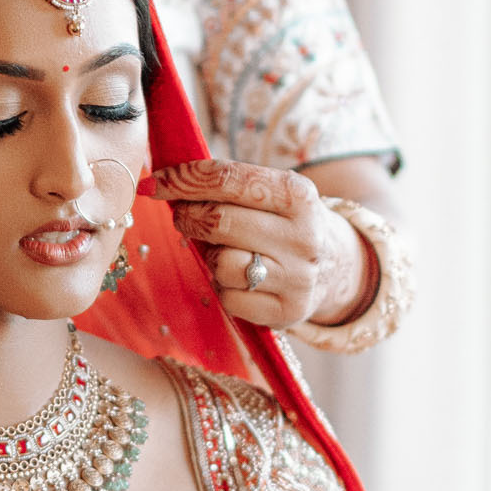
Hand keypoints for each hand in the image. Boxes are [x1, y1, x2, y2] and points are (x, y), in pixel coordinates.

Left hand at [152, 163, 374, 330]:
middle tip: (183, 217)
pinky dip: (224, 288)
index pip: (226, 179)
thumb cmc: (283, 223)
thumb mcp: (272, 193)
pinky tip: (240, 280)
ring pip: (222, 264)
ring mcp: (298, 277)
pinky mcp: (287, 311)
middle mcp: (303, 235)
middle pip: (218, 221)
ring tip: (225, 251)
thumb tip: (163, 180)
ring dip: (211, 257)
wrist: (335, 266)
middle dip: (188, 217)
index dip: (183, 179)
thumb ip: (227, 184)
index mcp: (298, 194)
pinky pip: (229, 298)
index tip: (154, 183)